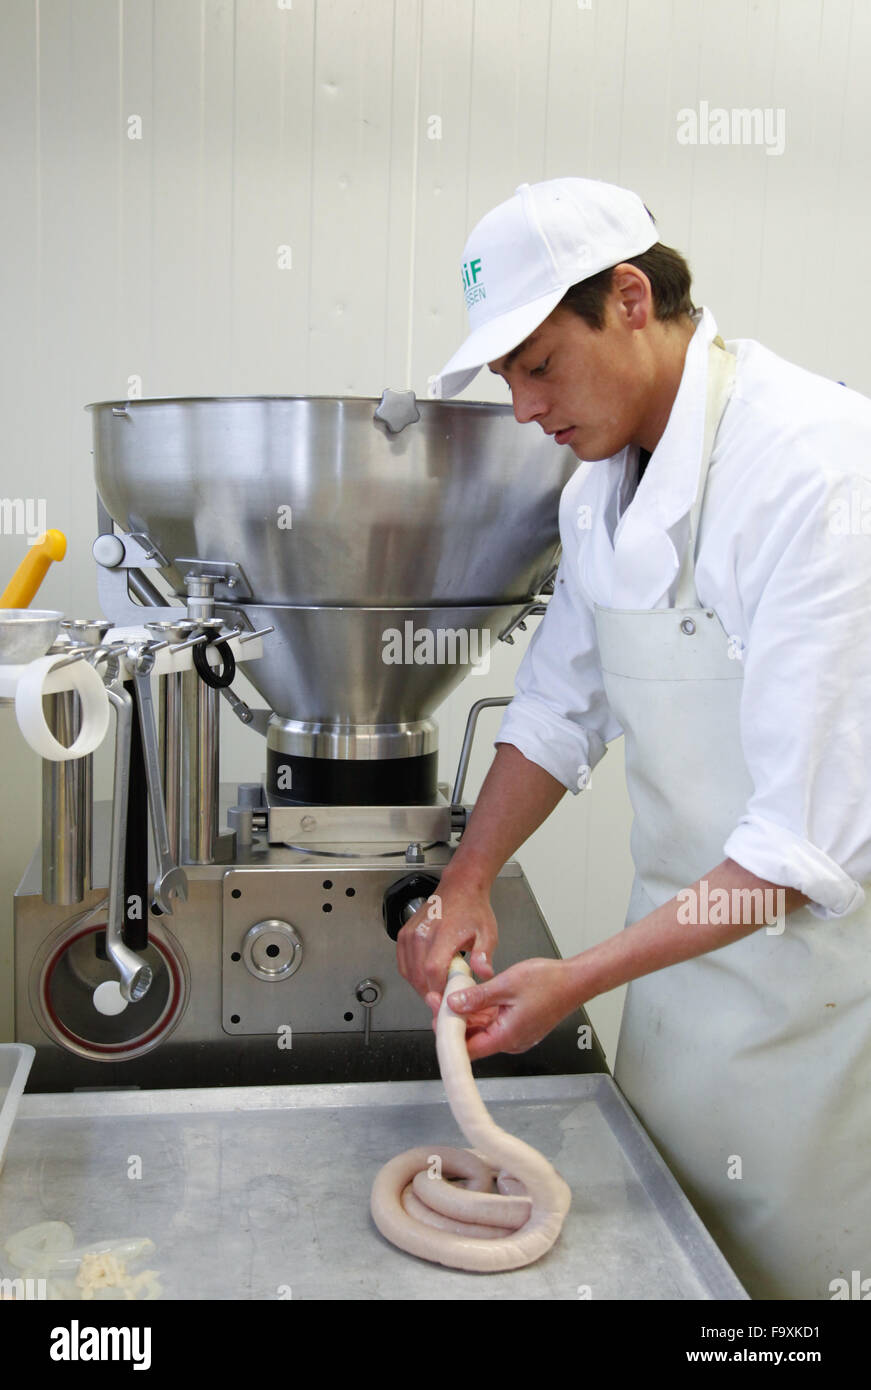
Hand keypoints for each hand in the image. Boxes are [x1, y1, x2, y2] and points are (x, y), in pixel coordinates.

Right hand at [396, 877, 496, 1013]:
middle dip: (431, 993)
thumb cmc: (473, 909)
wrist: (460, 888)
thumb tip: (484, 974)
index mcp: (442, 934)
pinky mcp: (404, 934)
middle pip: (418, 976)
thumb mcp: (487, 933)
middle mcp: (422, 934)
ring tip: (437, 988)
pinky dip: (411, 975)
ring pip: (409, 973)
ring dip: (420, 986)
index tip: (448, 1000)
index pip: (433, 971)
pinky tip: (424, 977)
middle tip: (444, 999)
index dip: (438, 990)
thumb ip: (484, 955)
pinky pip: (403, 964)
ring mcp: (410, 934)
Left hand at [443, 957, 577, 1059]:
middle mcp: (510, 1040)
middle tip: (439, 1000)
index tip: (437, 1020)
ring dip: (466, 1014)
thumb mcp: (506, 985)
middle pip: (473, 1039)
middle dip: (454, 1021)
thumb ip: (477, 997)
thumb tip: (454, 1005)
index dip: (449, 1037)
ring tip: (450, 994)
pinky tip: (469, 996)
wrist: (576, 980)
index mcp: (507, 1036)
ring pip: (482, 1029)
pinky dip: (480, 1011)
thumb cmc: (550, 983)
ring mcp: (514, 1033)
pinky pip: (493, 1022)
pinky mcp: (518, 1024)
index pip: (469, 1049)